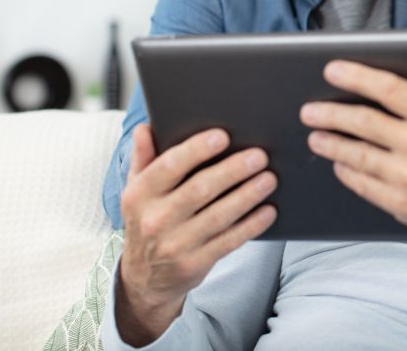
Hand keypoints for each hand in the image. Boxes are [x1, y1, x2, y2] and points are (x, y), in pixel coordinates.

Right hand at [115, 124, 277, 344]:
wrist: (143, 279)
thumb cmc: (147, 221)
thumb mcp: (137, 191)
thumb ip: (143, 158)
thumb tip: (146, 127)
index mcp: (140, 194)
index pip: (169, 166)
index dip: (196, 150)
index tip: (222, 136)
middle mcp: (154, 219)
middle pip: (200, 189)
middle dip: (232, 171)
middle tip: (259, 156)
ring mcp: (175, 244)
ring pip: (219, 216)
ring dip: (247, 195)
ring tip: (269, 179)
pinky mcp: (195, 264)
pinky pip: (229, 241)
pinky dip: (251, 225)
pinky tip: (268, 210)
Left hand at [301, 42, 406, 296]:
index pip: (390, 88)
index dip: (357, 76)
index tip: (332, 69)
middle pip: (363, 121)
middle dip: (330, 112)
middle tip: (309, 108)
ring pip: (355, 154)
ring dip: (330, 142)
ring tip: (315, 134)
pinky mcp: (399, 202)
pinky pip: (361, 183)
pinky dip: (345, 170)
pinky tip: (337, 162)